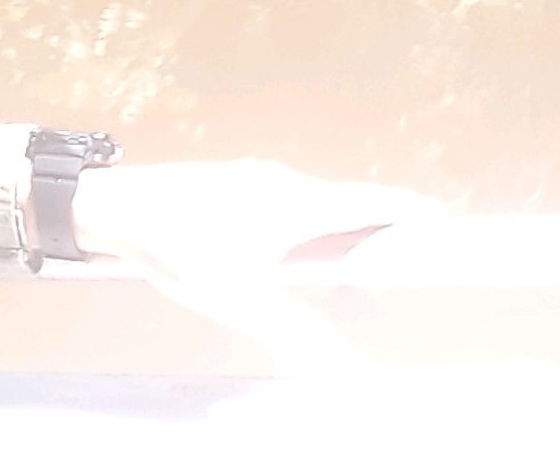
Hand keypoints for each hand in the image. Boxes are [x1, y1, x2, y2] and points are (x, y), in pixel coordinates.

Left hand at [66, 158, 436, 371]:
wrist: (115, 205)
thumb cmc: (180, 247)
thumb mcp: (242, 302)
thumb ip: (299, 340)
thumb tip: (348, 380)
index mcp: (300, 203)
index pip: (372, 203)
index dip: (410, 213)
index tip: (443, 220)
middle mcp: (285, 182)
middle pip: (347, 204)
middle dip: (376, 233)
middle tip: (393, 265)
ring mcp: (256, 179)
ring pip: (312, 204)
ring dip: (336, 232)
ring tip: (345, 270)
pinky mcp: (230, 184)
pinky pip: (284, 203)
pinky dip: (304, 227)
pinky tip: (285, 256)